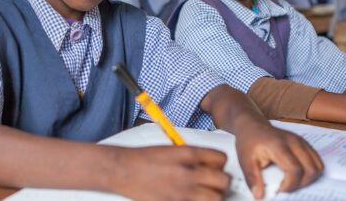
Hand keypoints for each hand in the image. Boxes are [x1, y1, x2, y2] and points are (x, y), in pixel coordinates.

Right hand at [114, 146, 229, 200]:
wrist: (122, 170)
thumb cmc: (144, 158)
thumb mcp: (171, 149)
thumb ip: (193, 156)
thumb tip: (212, 164)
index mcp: (186, 154)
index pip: (220, 158)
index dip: (221, 161)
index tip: (217, 165)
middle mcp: (186, 173)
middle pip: (223, 181)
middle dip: (222, 181)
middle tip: (216, 181)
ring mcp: (181, 192)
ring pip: (216, 199)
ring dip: (214, 196)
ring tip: (206, 193)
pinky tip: (193, 198)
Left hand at [234, 123, 322, 198]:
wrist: (253, 126)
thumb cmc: (250, 141)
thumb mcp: (245, 161)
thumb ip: (252, 179)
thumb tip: (259, 196)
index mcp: (279, 146)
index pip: (295, 170)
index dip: (290, 185)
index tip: (279, 187)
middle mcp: (294, 142)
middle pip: (311, 170)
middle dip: (301, 184)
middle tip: (286, 185)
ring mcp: (301, 142)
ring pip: (318, 166)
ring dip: (308, 178)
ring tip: (292, 180)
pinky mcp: (304, 144)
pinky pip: (317, 161)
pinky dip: (311, 171)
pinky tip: (296, 173)